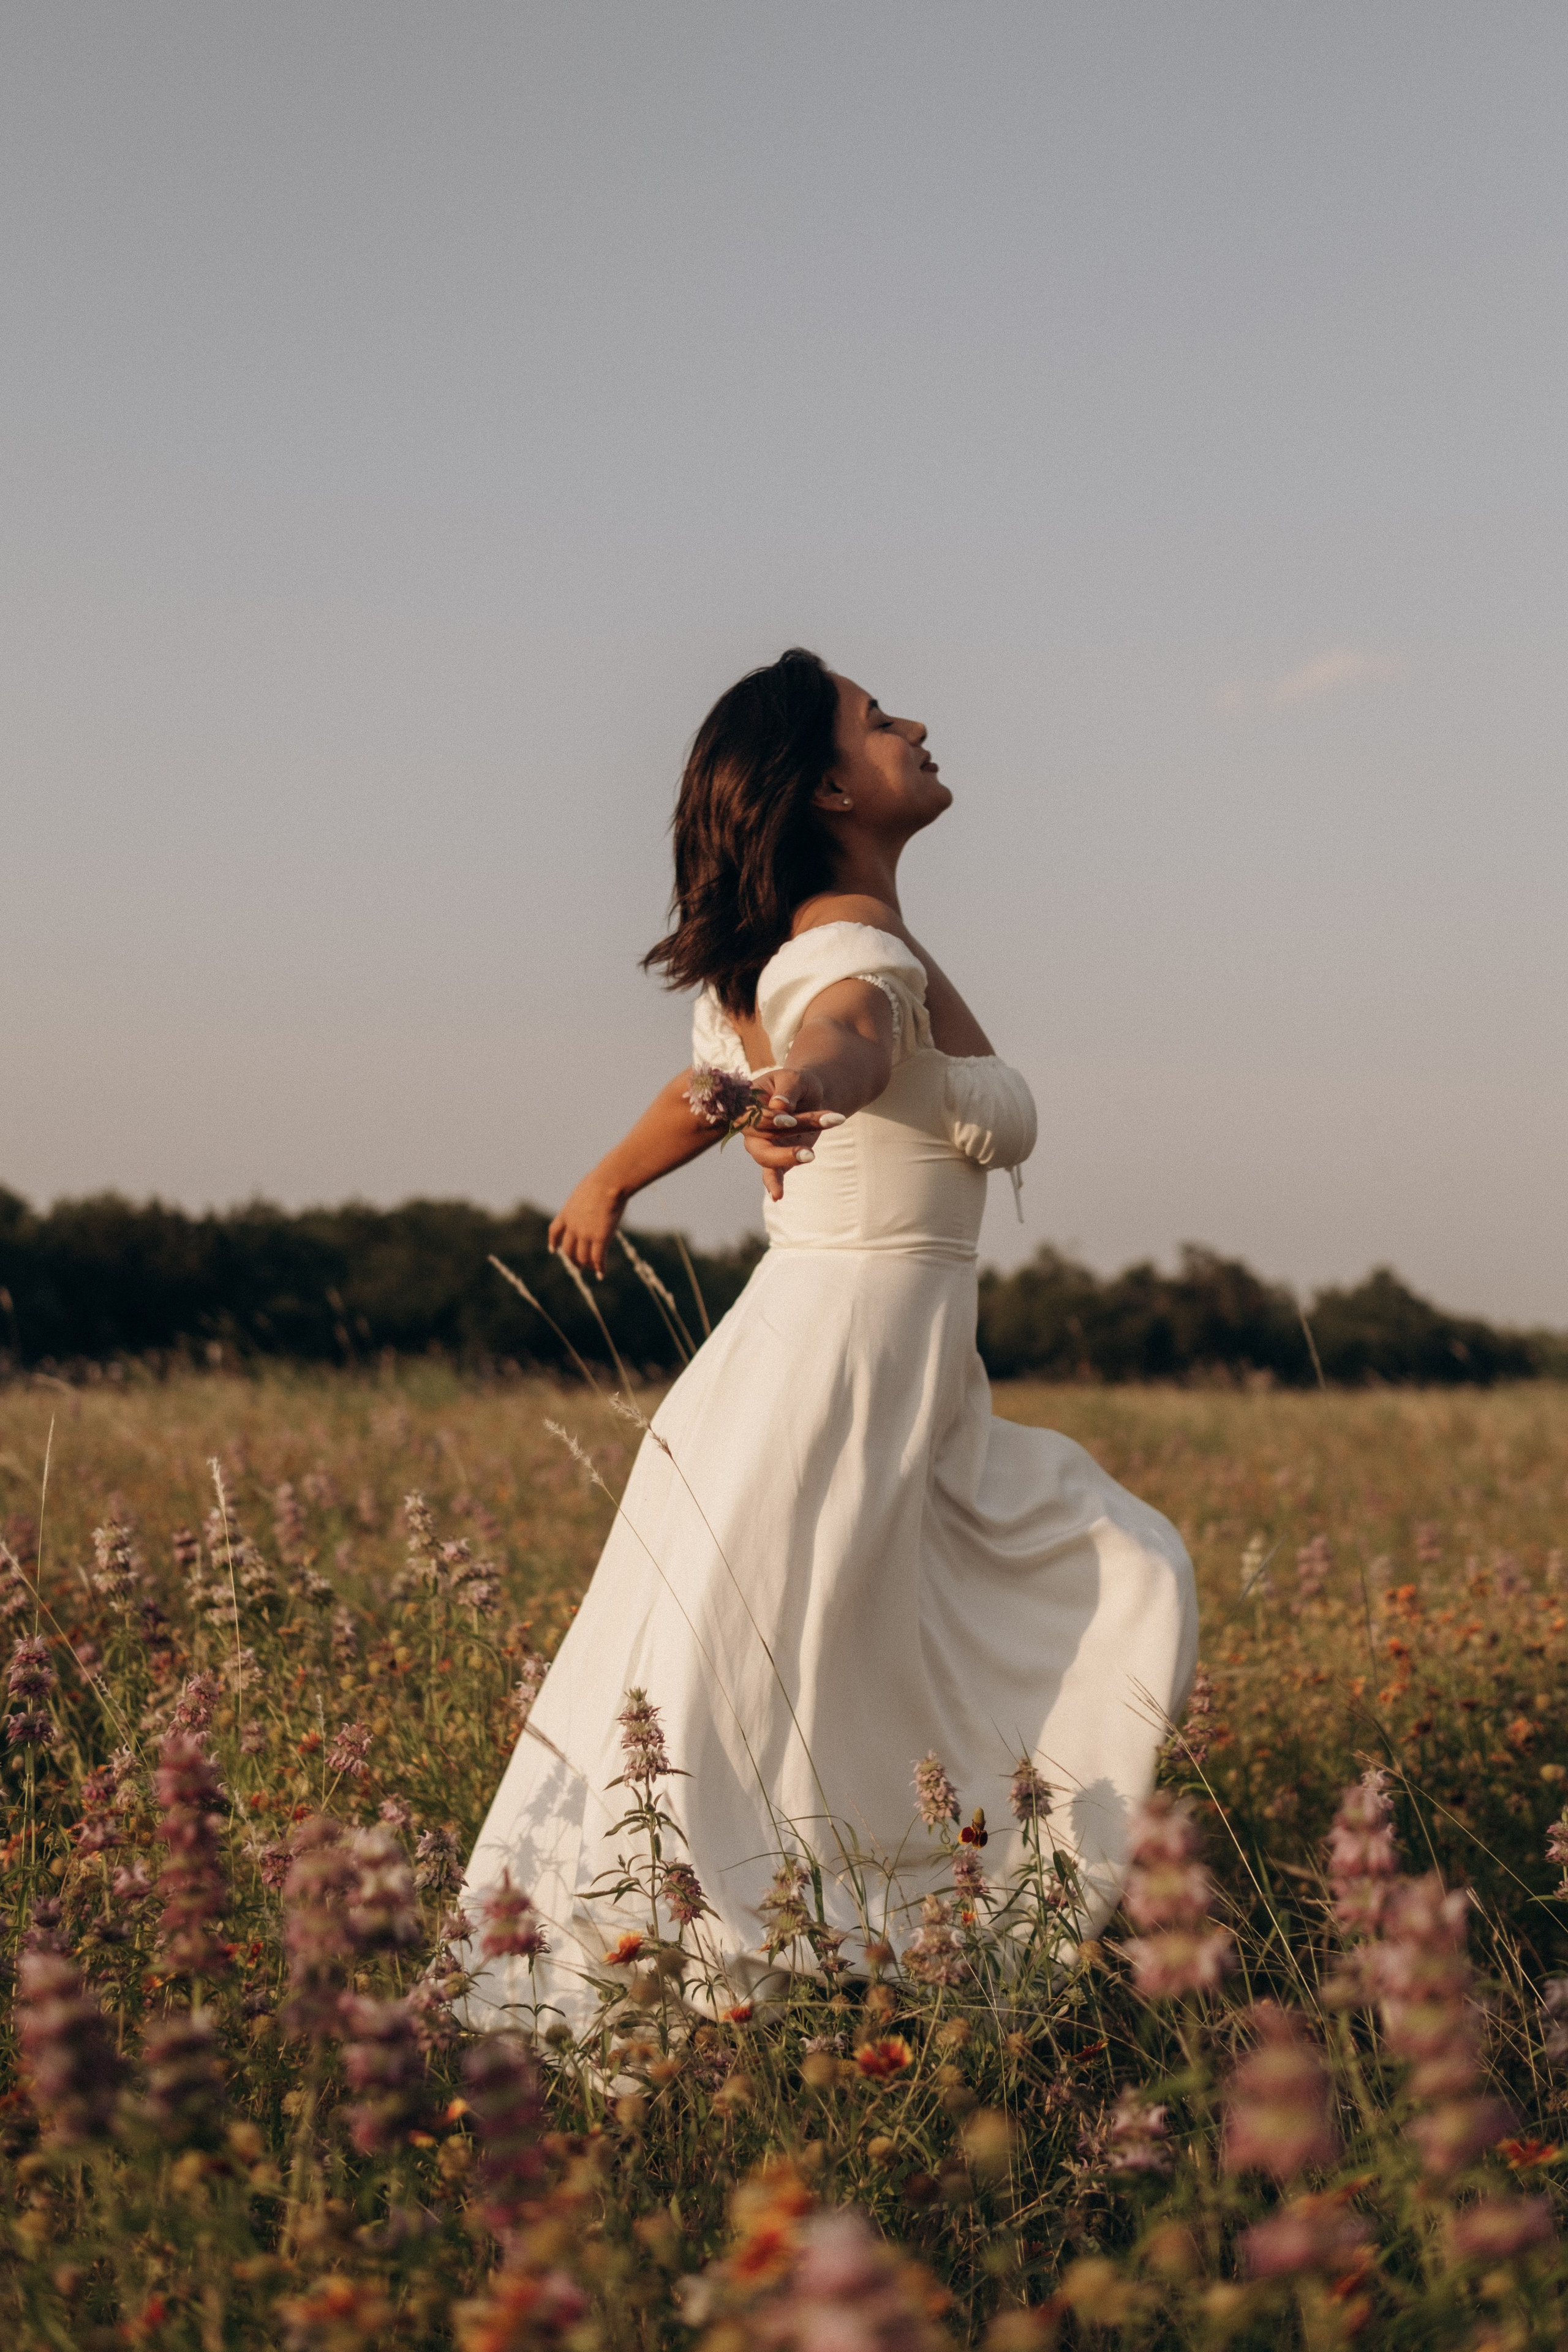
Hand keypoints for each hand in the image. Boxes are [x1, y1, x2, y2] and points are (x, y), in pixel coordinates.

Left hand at [549, 1174, 625, 1277]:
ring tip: (592, 1270)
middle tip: (578, 1266)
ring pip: (583, 1257)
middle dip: (573, 1259)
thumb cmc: (603, 1179)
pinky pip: (598, 1258)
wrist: (609, 1182)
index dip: (553, 1242)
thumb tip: (597, 1193)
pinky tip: (601, 1274)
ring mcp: (585, 1233)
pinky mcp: (600, 1238)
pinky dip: (599, 1268)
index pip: (555, 1231)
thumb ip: (587, 1197)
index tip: (553, 1250)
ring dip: (586, 1265)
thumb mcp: (588, 1188)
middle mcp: (573, 1226)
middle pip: (568, 1249)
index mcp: (567, 1212)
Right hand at [741, 1067, 845, 1202]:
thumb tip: (780, 1107)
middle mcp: (750, 1127)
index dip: (770, 1119)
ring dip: (789, 1156)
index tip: (790, 1120)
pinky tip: (778, 1196)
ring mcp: (762, 1144)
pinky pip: (771, 1173)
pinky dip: (773, 1184)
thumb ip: (787, 1089)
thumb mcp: (795, 1078)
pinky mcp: (777, 1157)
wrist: (811, 1095)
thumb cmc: (798, 1084)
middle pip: (760, 1138)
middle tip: (807, 1137)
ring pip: (766, 1156)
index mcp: (747, 1104)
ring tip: (811, 1154)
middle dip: (787, 1136)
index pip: (753, 1116)